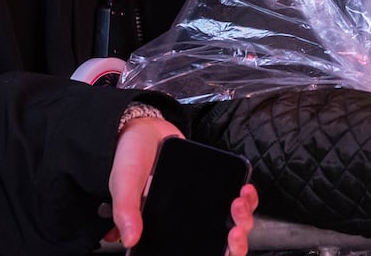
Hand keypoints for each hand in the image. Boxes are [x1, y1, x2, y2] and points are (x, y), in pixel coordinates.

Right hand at [106, 115, 259, 255]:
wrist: (144, 127)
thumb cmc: (129, 157)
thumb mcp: (123, 184)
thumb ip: (126, 210)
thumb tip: (130, 239)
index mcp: (161, 229)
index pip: (189, 251)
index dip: (211, 254)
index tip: (223, 244)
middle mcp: (182, 221)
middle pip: (216, 243)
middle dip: (234, 242)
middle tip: (234, 230)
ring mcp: (199, 205)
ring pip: (229, 223)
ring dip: (242, 218)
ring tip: (237, 202)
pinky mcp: (211, 187)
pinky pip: (234, 199)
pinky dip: (247, 198)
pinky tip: (245, 189)